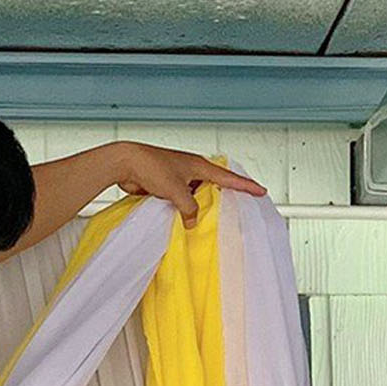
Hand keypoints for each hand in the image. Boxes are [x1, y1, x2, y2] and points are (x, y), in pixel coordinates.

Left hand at [112, 143, 264, 222]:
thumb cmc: (151, 168)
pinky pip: (181, 200)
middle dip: (223, 198)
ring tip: (208, 219)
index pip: (228, 178)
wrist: (126, 163)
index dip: (246, 186)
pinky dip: (184, 208)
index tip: (260, 191)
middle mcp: (191, 170)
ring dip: (199, 206)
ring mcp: (179, 177)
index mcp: (199, 166)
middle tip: (235, 209)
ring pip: (196, 195)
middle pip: (214, 186)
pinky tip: (184, 219)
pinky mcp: (167, 185)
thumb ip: (189, 209)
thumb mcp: (177, 192)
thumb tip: (191, 222)